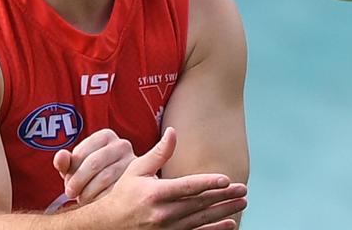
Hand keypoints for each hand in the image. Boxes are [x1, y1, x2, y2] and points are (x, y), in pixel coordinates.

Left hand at [53, 128, 135, 203]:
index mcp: (106, 136)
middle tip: (70, 193)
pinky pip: (116, 190)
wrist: (117, 186)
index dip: (71, 169)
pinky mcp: (138, 180)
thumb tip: (60, 156)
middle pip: (93, 163)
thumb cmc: (91, 174)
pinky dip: (102, 198)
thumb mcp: (76, 167)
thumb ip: (65, 161)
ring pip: (104, 178)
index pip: (82, 152)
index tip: (66, 182)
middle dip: (78, 181)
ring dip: (88, 192)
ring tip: (82, 199)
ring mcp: (132, 162)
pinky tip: (96, 202)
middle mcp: (122, 145)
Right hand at [94, 127, 247, 228]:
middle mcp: (163, 213)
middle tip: (242, 189)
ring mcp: (168, 229)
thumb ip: (158, 152)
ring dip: (224, 212)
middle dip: (223, 196)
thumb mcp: (136, 170)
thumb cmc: (124, 193)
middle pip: (200, 204)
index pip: (187, 187)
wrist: (109, 225)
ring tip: (241, 203)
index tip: (226, 179)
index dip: (207, 183)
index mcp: (155, 193)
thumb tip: (173, 132)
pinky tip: (230, 224)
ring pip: (202, 220)